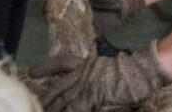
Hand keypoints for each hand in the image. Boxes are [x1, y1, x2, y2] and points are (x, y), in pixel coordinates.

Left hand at [30, 41, 171, 111]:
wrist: (139, 72)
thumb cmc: (129, 73)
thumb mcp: (107, 69)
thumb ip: (94, 75)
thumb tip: (85, 84)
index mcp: (86, 63)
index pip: (61, 63)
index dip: (46, 67)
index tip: (32, 72)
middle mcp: (83, 72)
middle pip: (59, 86)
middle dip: (46, 97)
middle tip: (33, 103)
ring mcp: (87, 84)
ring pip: (64, 99)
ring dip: (52, 108)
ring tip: (40, 110)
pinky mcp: (92, 96)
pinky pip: (75, 107)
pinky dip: (68, 111)